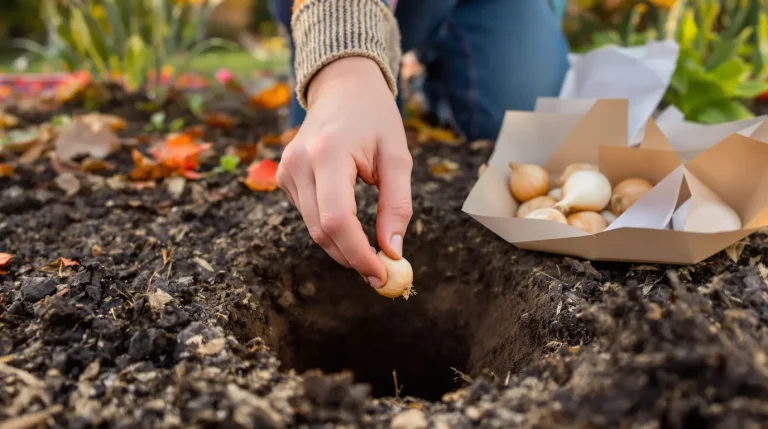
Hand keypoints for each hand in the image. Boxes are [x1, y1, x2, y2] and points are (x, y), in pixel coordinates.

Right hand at [276, 57, 412, 287]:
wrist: (342, 86)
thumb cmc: (376, 118)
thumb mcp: (398, 157)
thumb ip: (396, 205)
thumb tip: (392, 251)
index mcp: (329, 153)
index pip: (337, 220)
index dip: (358, 254)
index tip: (382, 274)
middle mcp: (299, 162)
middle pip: (322, 230)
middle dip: (352, 257)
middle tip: (380, 272)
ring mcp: (285, 169)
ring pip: (313, 227)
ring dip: (342, 245)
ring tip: (371, 247)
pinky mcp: (282, 175)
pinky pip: (308, 214)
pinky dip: (330, 227)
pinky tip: (348, 215)